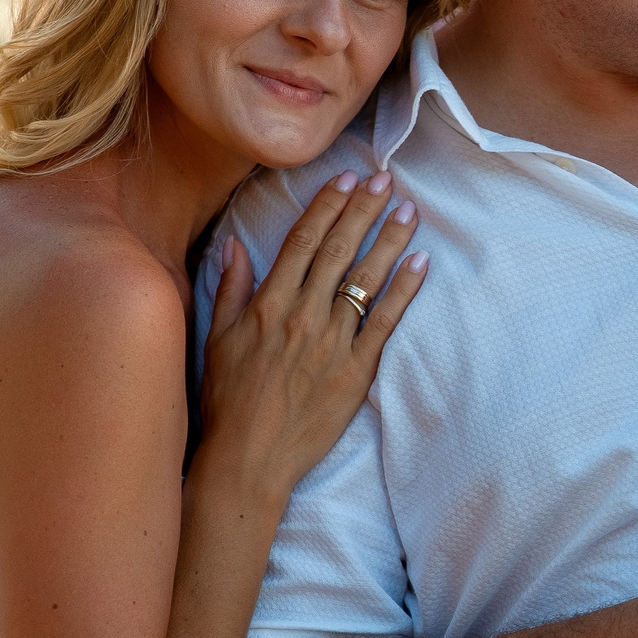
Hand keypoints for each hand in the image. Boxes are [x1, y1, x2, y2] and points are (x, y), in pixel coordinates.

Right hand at [197, 169, 427, 505]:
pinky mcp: (356, 371)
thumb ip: (228, 289)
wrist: (248, 459)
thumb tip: (233, 246)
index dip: (327, 205)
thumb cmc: (227, 402)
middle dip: (364, 210)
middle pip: (339, 250)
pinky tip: (422, 263)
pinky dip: (405, 291)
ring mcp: (332, 343)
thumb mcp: (215, 339)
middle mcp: (302, 316)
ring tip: (410, 210)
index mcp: (268, 304)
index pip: (303, 240)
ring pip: (366, 279)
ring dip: (390, 240)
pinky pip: (386, 323)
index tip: (347, 178)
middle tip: (386, 180)